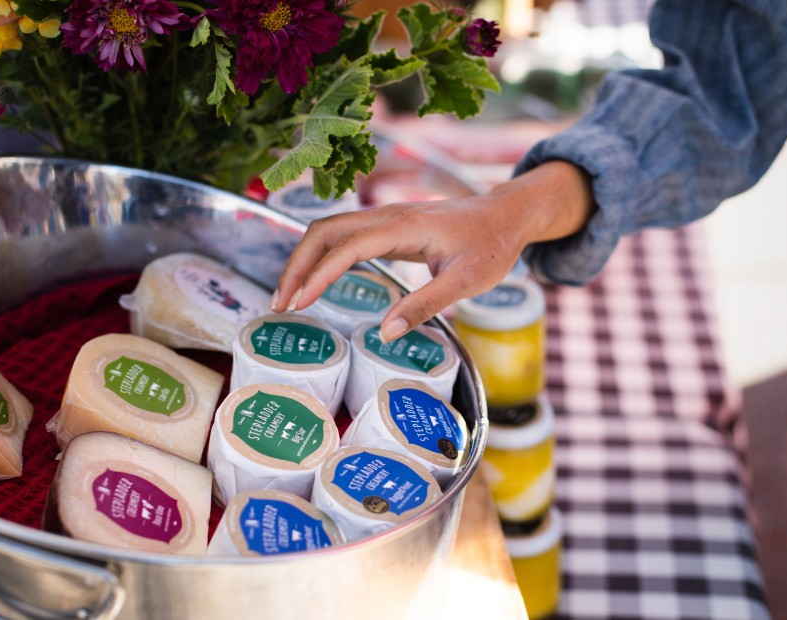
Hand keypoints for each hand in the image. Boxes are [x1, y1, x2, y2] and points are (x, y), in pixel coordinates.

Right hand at [271, 161, 593, 340]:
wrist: (505, 216)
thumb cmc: (491, 247)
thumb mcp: (466, 282)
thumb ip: (425, 305)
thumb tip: (385, 334)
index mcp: (404, 226)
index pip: (347, 246)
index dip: (319, 274)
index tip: (300, 303)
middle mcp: (387, 215)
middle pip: (324, 231)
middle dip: (297, 265)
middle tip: (280, 304)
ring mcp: (384, 217)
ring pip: (328, 230)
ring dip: (303, 260)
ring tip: (289, 297)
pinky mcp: (386, 226)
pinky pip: (342, 235)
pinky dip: (320, 256)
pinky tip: (314, 282)